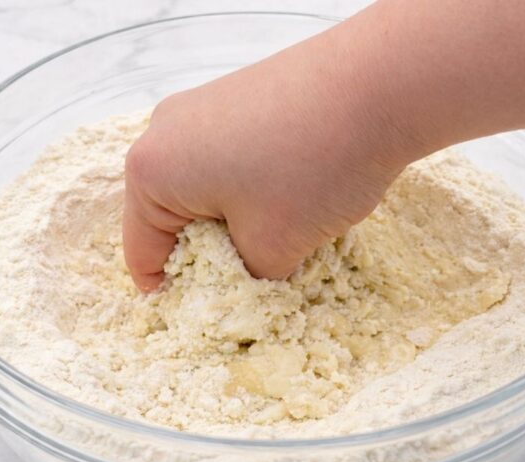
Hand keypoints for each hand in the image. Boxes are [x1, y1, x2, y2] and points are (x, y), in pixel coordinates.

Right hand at [122, 36, 410, 291]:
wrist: (381, 83)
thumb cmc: (314, 167)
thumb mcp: (272, 249)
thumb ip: (245, 280)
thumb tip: (247, 283)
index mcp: (151, 171)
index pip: (143, 254)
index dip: (176, 295)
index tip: (216, 314)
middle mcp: (164, 131)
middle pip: (171, 218)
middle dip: (211, 254)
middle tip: (258, 279)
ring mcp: (202, 106)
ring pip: (205, 188)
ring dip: (236, 221)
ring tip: (286, 236)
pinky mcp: (240, 95)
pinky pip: (230, 159)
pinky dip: (253, 188)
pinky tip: (298, 195)